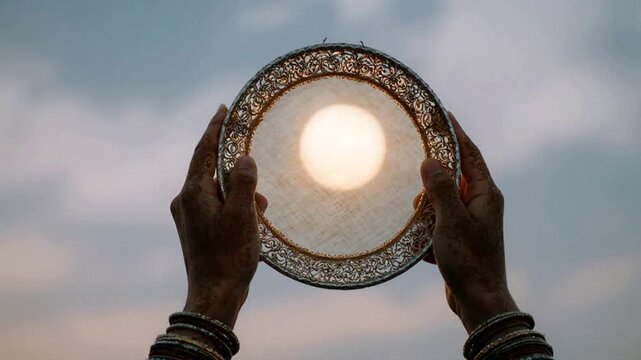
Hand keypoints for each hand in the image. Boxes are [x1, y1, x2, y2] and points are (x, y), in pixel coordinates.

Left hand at [170, 104, 266, 327]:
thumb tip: (244, 159)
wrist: (214, 294)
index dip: (214, 127)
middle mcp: (186, 200)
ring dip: (241, 193)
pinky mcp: (196, 228)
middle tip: (256, 175)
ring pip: (218, 189)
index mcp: (193, 193)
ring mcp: (189, 215)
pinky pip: (217, 205)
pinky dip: (235, 206)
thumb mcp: (243, 215)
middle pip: (211, 169)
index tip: (223, 109)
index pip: (204, 150)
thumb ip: (244, 182)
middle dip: (237, 170)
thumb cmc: (229, 256)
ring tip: (259, 210)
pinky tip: (252, 220)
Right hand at [416, 111, 517, 332]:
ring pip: (442, 201)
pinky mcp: (461, 236)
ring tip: (425, 232)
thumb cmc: (469, 260)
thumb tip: (431, 161)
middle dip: (432, 185)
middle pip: (453, 177)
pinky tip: (428, 250)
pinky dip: (429, 231)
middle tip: (419, 195)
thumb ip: (441, 188)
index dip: (456, 133)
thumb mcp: (450, 220)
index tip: (443, 113)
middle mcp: (481, 203)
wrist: (478, 300)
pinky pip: (439, 222)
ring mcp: (472, 220)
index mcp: (485, 193)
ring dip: (428, 212)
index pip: (470, 153)